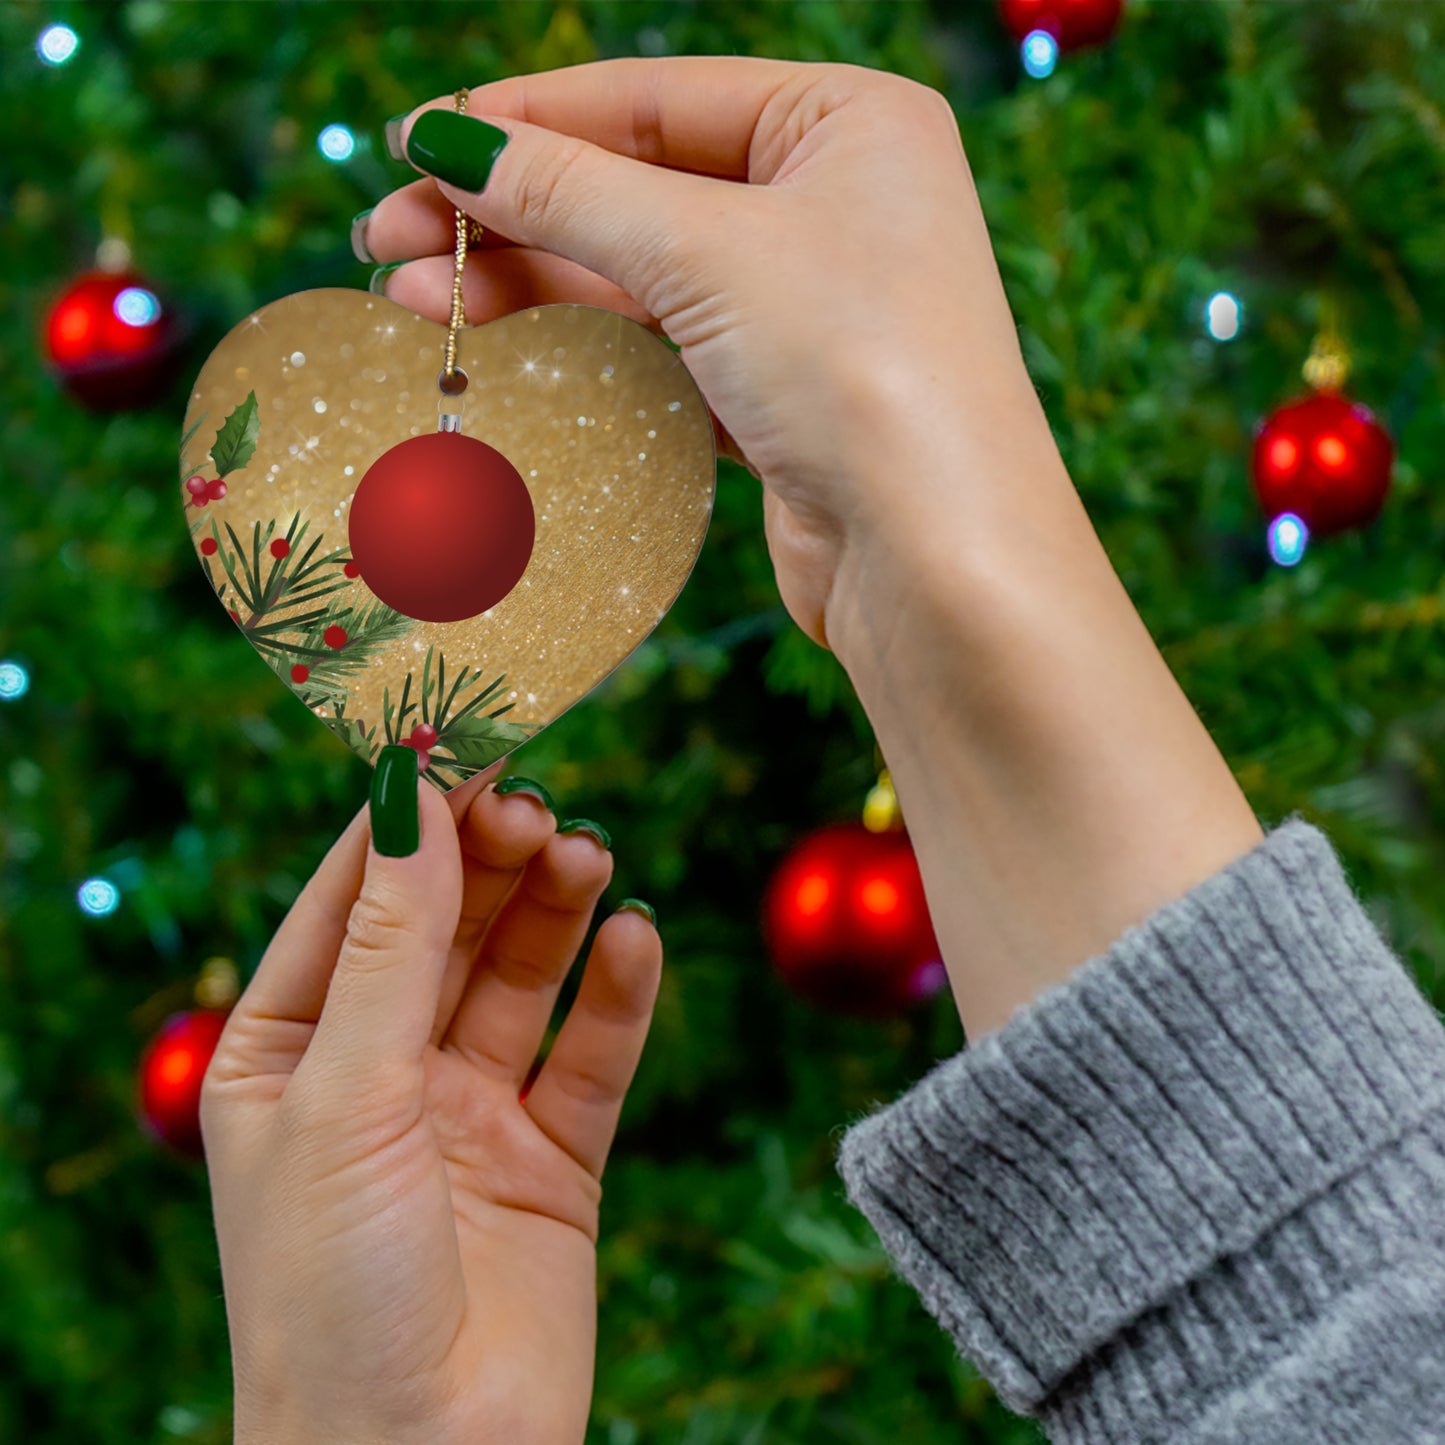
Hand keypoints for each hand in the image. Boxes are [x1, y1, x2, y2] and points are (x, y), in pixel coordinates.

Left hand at [201, 765, 660, 1444]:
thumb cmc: (332, 1292)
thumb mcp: (346, 1095)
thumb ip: (391, 944)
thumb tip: (411, 794)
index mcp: (289, 1053)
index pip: (351, 901)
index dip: (407, 822)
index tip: (465, 743)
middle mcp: (380, 1073)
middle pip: (446, 928)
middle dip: (490, 862)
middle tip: (538, 806)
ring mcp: (469, 1114)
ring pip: (521, 978)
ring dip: (555, 912)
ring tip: (589, 857)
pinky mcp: (552, 1159)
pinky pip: (591, 1056)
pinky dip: (617, 995)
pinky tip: (635, 941)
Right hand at [361, 60, 1262, 1039]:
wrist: (937, 560)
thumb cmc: (860, 371)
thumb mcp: (706, 253)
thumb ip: (569, 191)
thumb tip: (444, 141)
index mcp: (849, 123)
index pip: (656, 97)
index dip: (527, 120)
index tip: (416, 144)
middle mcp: (836, 203)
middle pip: (638, 187)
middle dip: (511, 212)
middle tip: (388, 237)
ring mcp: (809, 304)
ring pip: (641, 273)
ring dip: (529, 282)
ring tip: (414, 297)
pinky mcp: (782, 394)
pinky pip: (663, 347)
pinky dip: (584, 345)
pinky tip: (500, 344)